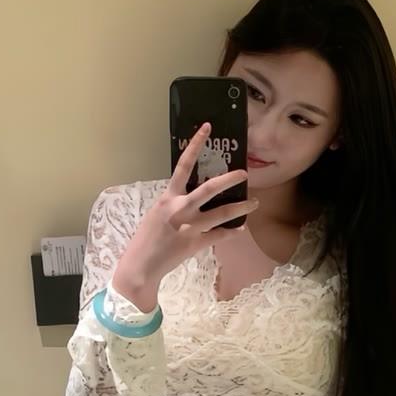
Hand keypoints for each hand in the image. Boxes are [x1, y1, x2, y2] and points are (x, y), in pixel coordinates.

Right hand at [113, 121, 258, 301]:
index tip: (207, 128)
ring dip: (240, 208)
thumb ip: (175, 203)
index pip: (183, 165)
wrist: (140, 266)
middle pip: (209, 189)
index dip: (195, 145)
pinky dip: (231, 232)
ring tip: (254, 203)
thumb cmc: (146, 238)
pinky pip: (218, 236)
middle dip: (229, 179)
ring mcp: (189, 227)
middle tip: (244, 173)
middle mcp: (179, 209)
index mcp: (168, 198)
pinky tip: (240, 229)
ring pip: (221, 214)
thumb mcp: (157, 214)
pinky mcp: (195, 245)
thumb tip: (195, 197)